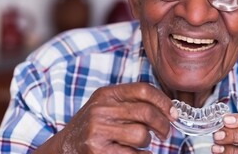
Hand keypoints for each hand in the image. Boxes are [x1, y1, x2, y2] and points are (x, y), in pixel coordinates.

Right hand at [35, 83, 176, 153]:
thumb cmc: (93, 126)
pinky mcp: (98, 151)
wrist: (64, 147)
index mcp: (106, 94)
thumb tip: (168, 109)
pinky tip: (137, 153)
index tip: (173, 112)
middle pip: (146, 113)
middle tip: (165, 132)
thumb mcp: (106, 105)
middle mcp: (101, 110)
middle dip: (163, 124)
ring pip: (142, 135)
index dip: (163, 101)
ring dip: (147, 142)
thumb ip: (131, 102)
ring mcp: (98, 131)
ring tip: (141, 143)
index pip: (143, 90)